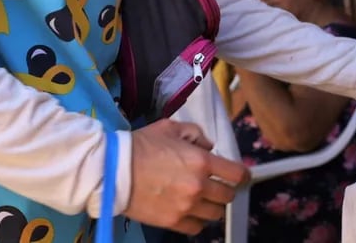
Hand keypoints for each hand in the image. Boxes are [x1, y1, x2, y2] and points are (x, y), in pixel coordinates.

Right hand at [124, 119, 250, 233]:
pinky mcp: (173, 222)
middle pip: (228, 196)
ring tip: (202, 199)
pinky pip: (197, 228)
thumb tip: (208, 147)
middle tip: (217, 185)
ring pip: (215, 214)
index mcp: (201, 161)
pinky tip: (190, 211)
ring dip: (212, 206)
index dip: (242, 175)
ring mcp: (186, 207)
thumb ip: (196, 134)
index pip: (237, 174)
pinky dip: (197, 221)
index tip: (241, 176)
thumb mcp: (171, 128)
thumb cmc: (141, 146)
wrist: (113, 171)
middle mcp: (198, 186)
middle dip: (225, 189)